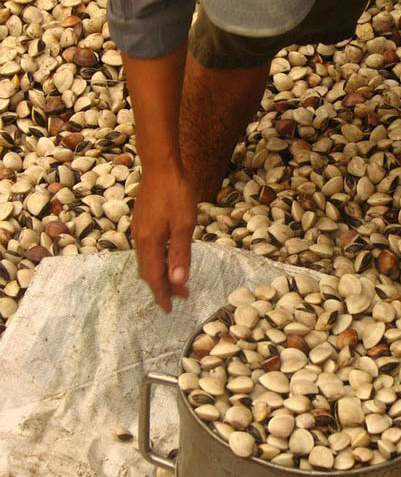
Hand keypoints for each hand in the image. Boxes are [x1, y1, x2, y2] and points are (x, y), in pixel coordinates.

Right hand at [132, 167, 196, 311]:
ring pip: (148, 261)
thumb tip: (178, 281)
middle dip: (162, 287)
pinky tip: (169, 258)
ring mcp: (140, 230)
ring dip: (161, 273)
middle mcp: (140, 239)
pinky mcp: (143, 222)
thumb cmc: (176, 193)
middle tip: (180, 297)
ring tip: (178, 281)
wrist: (161, 166)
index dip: (162, 294)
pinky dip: (159, 260)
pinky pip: (148, 250)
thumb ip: (180, 253)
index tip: (168, 309)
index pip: (154, 277)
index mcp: (149, 242)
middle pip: (149, 271)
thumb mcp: (184, 225)